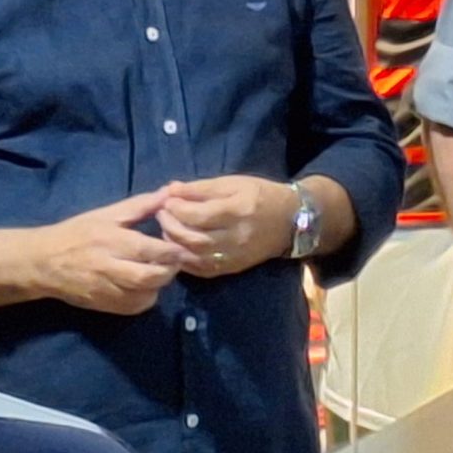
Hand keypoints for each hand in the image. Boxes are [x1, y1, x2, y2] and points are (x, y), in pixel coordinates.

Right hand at [31, 189, 184, 314]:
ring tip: (162, 272)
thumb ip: (140, 205)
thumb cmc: (77, 233)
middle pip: (147, 277)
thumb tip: (168, 193)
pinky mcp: (101, 305)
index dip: (171, 250)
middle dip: (169, 271)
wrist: (42, 262)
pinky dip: (146, 299)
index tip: (183, 246)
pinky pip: (131, 308)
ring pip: (142, 296)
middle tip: (176, 261)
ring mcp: (104, 290)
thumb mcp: (106, 214)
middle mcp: (108, 268)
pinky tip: (147, 287)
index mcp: (110, 241)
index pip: (147, 249)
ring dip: (159, 286)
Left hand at [159, 176, 295, 277]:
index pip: (199, 215)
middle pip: (193, 238)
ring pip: (194, 256)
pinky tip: (178, 247)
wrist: (290, 220)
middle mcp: (236, 237)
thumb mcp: (234, 183)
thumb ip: (202, 188)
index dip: (177, 209)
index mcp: (238, 210)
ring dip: (173, 243)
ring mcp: (234, 256)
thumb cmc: (261, 195)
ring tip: (167, 229)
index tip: (166, 200)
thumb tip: (171, 190)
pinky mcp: (231, 268)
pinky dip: (183, 259)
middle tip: (161, 214)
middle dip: (170, 226)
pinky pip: (200, 269)